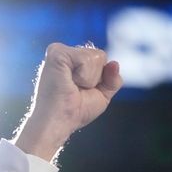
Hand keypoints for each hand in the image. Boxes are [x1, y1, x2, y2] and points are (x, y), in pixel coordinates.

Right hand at [14, 42, 122, 161]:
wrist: (60, 121)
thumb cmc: (75, 111)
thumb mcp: (102, 95)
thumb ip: (112, 79)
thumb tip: (115, 63)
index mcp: (73, 61)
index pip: (101, 58)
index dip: (100, 78)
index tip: (83, 90)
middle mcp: (66, 53)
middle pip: (101, 55)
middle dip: (96, 78)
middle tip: (76, 89)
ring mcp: (59, 50)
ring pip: (96, 57)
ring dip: (89, 79)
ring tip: (72, 87)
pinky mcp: (56, 52)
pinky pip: (86, 59)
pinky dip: (83, 76)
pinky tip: (69, 82)